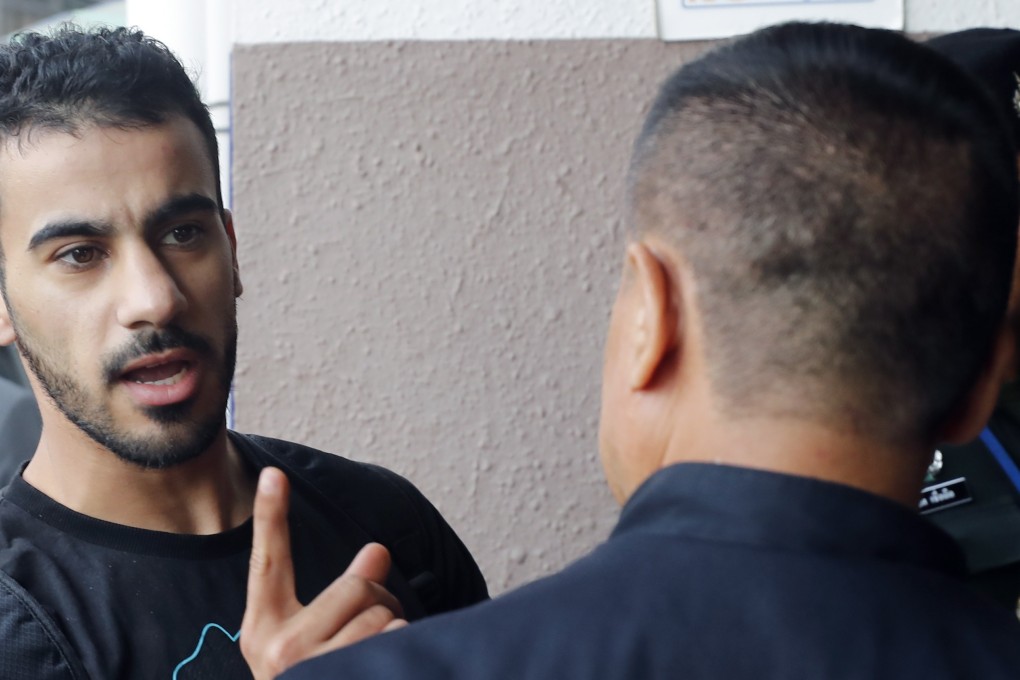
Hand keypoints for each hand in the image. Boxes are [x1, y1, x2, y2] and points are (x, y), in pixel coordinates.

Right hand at [240, 467, 407, 679]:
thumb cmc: (314, 677)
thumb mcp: (311, 638)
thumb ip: (339, 593)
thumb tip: (377, 550)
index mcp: (263, 628)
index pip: (268, 562)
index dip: (270, 517)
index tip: (273, 474)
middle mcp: (279, 650)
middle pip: (356, 588)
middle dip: (379, 598)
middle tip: (378, 617)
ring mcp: (308, 670)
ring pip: (381, 616)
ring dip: (394, 627)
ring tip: (379, 652)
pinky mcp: (341, 679)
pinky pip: (395, 644)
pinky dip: (403, 647)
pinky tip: (388, 665)